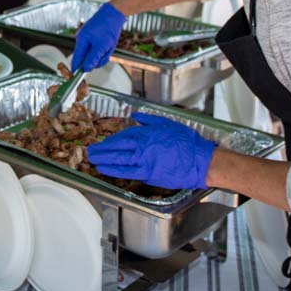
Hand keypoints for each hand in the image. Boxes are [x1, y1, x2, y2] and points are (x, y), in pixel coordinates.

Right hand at [70, 2, 125, 71]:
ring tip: (109, 46)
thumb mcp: (102, 46)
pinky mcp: (93, 36)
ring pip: (93, 54)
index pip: (76, 60)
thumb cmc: (108, 28)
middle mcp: (82, 39)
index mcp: (81, 41)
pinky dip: (103, 49)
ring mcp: (87, 38)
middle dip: (97, 59)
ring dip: (102, 54)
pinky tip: (109, 43)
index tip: (79, 78)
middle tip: (106, 54)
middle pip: (86, 58)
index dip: (78, 70)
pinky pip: (97, 48)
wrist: (114, 13)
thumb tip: (86, 69)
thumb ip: (93, 58)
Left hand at [87, 112, 216, 188]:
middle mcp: (142, 147)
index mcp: (147, 133)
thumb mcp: (168, 123)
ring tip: (93, 160)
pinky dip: (113, 171)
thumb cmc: (187, 142)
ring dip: (103, 160)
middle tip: (90, 151)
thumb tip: (137, 115)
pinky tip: (104, 171)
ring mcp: (144, 162)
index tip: (104, 142)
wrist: (199, 161)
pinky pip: (127, 172)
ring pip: (118, 161)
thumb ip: (150, 119)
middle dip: (102, 149)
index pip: (124, 135)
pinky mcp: (149, 175)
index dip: (112, 140)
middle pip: (117, 148)